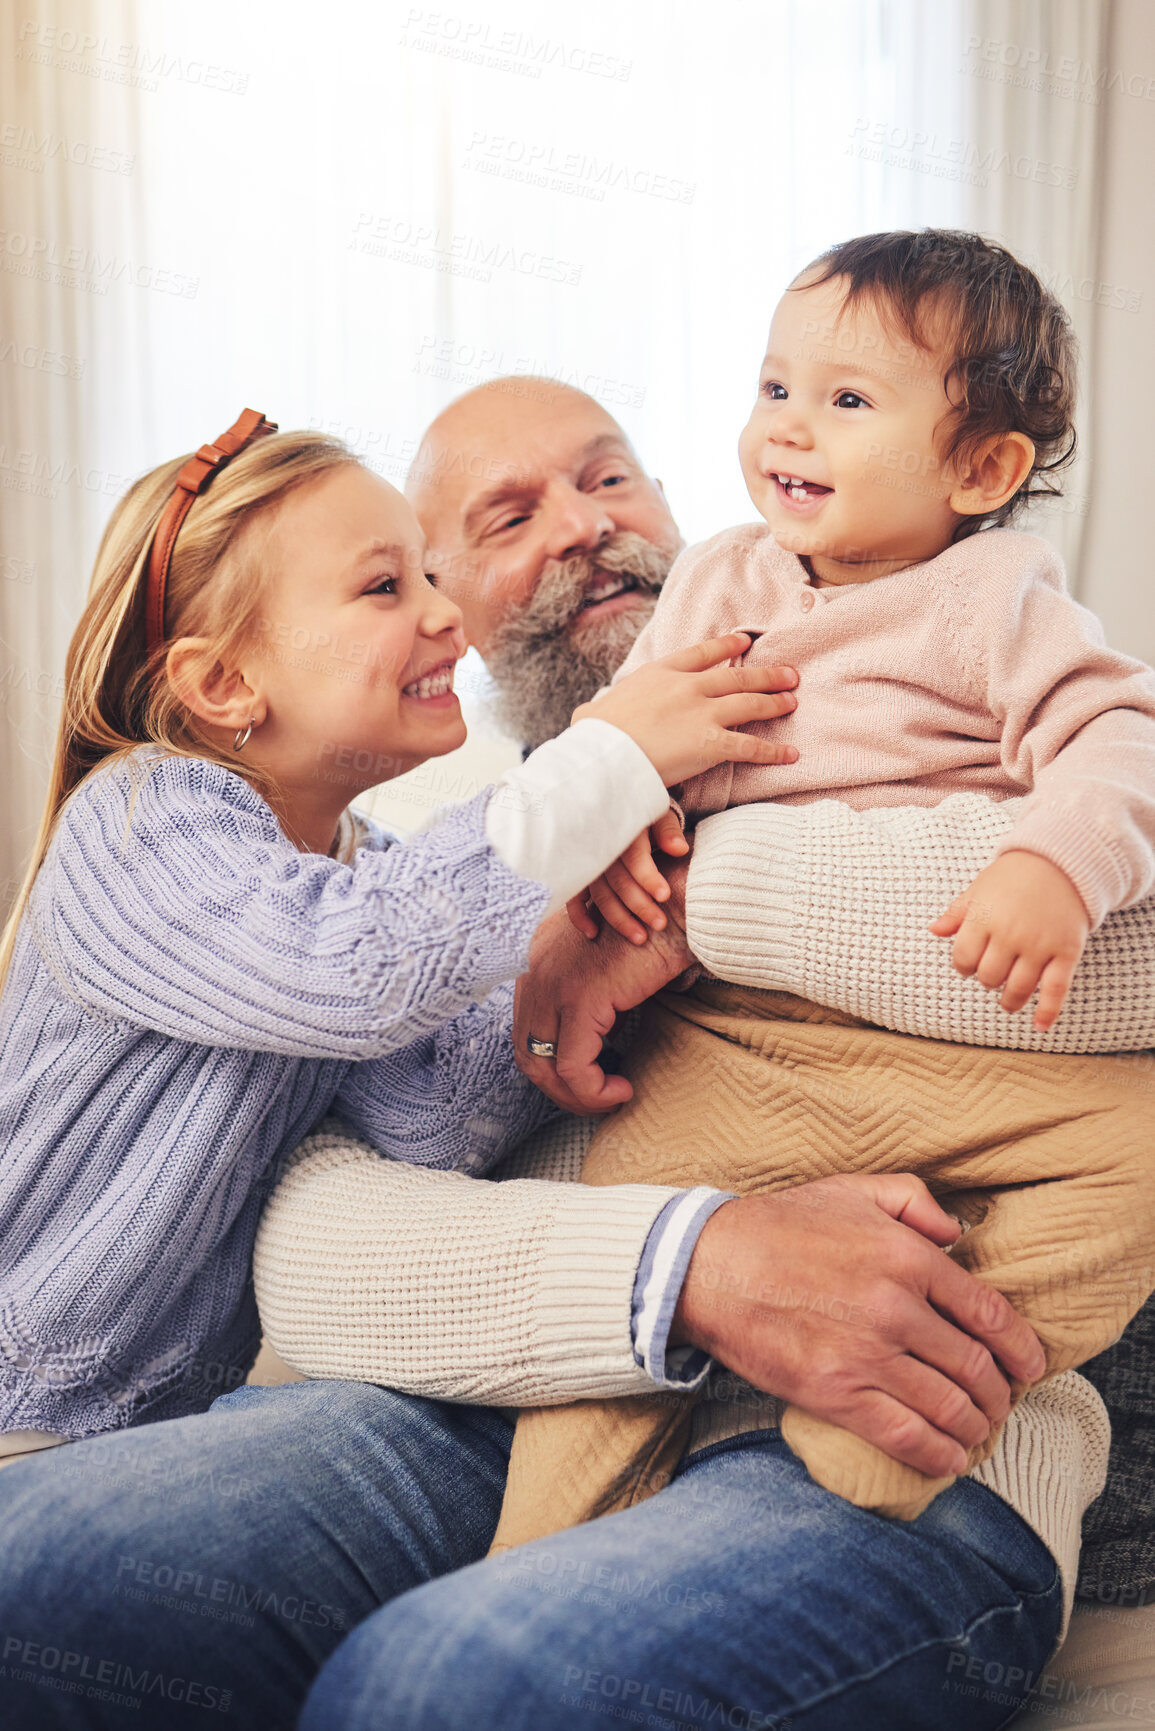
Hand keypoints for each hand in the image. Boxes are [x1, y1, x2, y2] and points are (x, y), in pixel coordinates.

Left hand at [516, 861, 691, 1112]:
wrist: (678, 907)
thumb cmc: (654, 935)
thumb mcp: (606, 970)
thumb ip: (588, 1000)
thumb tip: (594, 1044)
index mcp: (534, 960)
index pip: (524, 1032)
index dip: (552, 1068)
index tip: (588, 1083)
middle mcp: (533, 970)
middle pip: (525, 1053)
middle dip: (559, 1090)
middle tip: (597, 1102)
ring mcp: (552, 984)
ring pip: (544, 1066)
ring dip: (577, 1096)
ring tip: (611, 1099)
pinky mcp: (581, 998)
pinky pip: (574, 1067)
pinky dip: (594, 1091)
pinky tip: (622, 1090)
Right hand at [567, 807, 689, 944]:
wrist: (614, 801)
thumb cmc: (642, 810)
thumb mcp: (658, 812)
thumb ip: (668, 830)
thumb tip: (679, 850)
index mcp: (622, 829)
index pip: (634, 857)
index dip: (648, 877)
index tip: (665, 896)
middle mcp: (602, 846)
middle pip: (618, 881)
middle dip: (639, 906)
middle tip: (660, 925)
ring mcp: (587, 861)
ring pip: (599, 894)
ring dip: (618, 918)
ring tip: (640, 938)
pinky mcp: (579, 872)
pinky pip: (572, 896)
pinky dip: (579, 916)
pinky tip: (593, 933)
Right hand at [575, 632, 798, 787]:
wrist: (605, 751)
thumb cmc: (594, 733)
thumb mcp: (596, 709)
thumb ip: (601, 708)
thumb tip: (587, 715)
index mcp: (660, 672)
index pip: (701, 653)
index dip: (726, 645)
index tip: (744, 640)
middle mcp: (687, 687)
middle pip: (735, 676)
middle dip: (764, 675)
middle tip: (788, 673)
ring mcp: (702, 713)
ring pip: (749, 703)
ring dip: (774, 702)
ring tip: (792, 701)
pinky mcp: (711, 743)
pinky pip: (749, 747)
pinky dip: (773, 751)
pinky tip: (790, 753)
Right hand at [671, 1175, 1046, 1480]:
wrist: (706, 1265)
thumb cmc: (778, 1226)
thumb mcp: (851, 1190)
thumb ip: (914, 1202)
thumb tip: (957, 1234)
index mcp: (906, 1256)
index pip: (990, 1314)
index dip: (1021, 1349)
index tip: (1030, 1366)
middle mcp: (896, 1307)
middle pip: (976, 1368)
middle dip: (1000, 1394)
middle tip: (1002, 1404)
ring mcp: (866, 1354)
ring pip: (949, 1407)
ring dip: (975, 1428)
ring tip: (977, 1432)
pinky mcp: (835, 1394)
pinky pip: (906, 1436)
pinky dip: (938, 1455)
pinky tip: (948, 1459)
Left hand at [929, 849, 1090, 1029]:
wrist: (1062, 861)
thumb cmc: (1014, 875)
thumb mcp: (979, 889)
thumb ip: (957, 913)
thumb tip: (933, 931)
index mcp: (985, 918)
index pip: (963, 959)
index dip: (963, 966)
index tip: (969, 965)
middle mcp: (1011, 934)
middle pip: (989, 977)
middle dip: (987, 980)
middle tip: (992, 974)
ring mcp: (1040, 945)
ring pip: (1019, 988)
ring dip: (1010, 1000)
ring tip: (1008, 1001)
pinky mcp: (1067, 952)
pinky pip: (1056, 989)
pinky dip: (1047, 1011)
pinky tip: (1039, 1026)